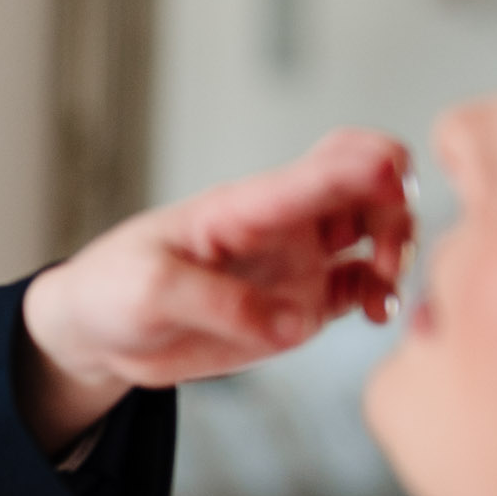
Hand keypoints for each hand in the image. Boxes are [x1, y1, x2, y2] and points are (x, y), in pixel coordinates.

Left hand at [19, 128, 414, 448]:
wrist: (97, 332)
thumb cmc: (113, 290)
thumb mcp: (149, 292)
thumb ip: (222, 304)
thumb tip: (298, 323)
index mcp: (245, 206)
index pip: (320, 167)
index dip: (365, 163)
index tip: (392, 177)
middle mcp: (283, 226)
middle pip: (369, 187)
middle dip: (396, 212)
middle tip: (383, 262)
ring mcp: (298, 263)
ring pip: (378, 234)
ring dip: (398, 254)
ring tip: (380, 302)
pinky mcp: (303, 305)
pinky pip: (363, 289)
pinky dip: (385, 296)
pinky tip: (378, 317)